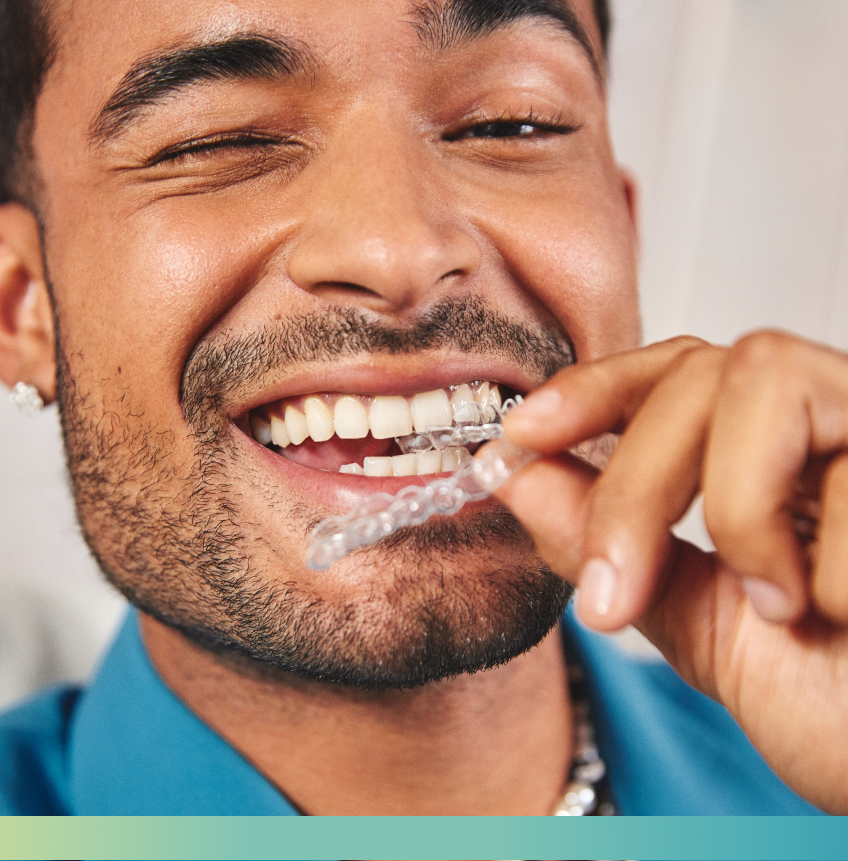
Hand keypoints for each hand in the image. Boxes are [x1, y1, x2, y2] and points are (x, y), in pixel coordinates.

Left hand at [493, 332, 847, 812]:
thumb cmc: (833, 700)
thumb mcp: (692, 617)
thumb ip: (604, 540)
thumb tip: (511, 470)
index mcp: (775, 450)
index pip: (676, 370)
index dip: (592, 388)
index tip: (520, 433)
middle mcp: (833, 419)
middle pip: (700, 373)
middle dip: (632, 487)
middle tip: (609, 598)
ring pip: (763, 381)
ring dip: (735, 510)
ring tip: (773, 606)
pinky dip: (825, 563)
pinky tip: (842, 615)